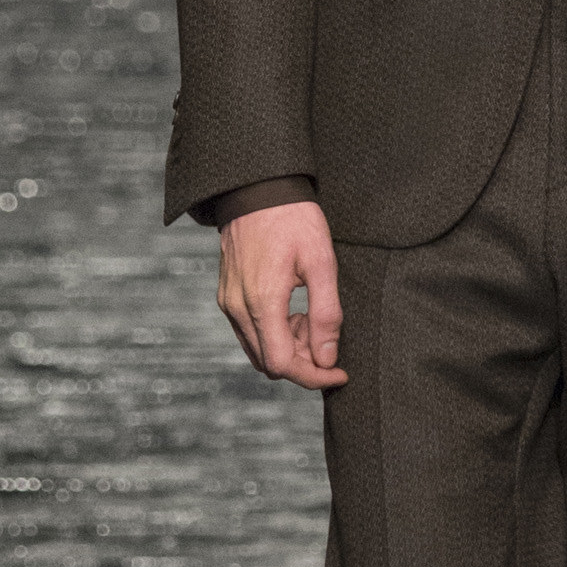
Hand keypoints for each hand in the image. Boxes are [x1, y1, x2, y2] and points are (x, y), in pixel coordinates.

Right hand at [217, 200, 346, 391]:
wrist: (257, 189)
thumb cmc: (294, 220)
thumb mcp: (322, 262)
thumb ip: (326, 314)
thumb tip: (327, 357)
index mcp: (263, 302)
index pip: (283, 364)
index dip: (314, 376)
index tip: (340, 372)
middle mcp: (239, 308)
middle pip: (269, 363)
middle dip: (303, 361)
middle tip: (326, 337)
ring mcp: (229, 303)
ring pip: (258, 350)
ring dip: (287, 348)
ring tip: (309, 319)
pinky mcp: (226, 296)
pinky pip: (248, 333)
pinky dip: (273, 334)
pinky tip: (291, 310)